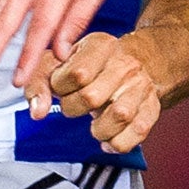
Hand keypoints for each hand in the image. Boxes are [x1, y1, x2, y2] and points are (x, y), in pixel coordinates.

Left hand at [20, 32, 165, 154]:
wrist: (138, 61)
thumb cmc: (93, 64)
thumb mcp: (61, 61)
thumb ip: (40, 82)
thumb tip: (37, 111)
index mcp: (100, 46)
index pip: (77, 73)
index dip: (61, 87)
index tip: (61, 87)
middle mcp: (125, 64)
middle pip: (92, 97)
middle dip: (73, 108)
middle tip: (75, 104)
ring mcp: (141, 87)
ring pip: (119, 116)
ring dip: (98, 129)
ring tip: (93, 123)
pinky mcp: (151, 108)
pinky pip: (136, 133)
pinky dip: (118, 142)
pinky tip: (109, 138)